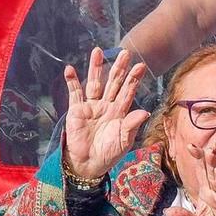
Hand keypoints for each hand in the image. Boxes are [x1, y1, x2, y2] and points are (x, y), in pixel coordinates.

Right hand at [62, 47, 148, 181]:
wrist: (89, 164)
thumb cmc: (109, 153)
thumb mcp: (124, 140)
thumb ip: (132, 124)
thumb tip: (145, 112)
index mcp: (120, 112)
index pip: (128, 91)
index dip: (133, 79)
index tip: (140, 66)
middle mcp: (106, 105)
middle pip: (113, 83)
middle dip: (118, 68)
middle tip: (125, 53)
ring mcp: (91, 106)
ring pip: (94, 83)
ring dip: (95, 67)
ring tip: (97, 51)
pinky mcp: (76, 111)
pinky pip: (74, 94)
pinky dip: (72, 82)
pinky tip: (70, 70)